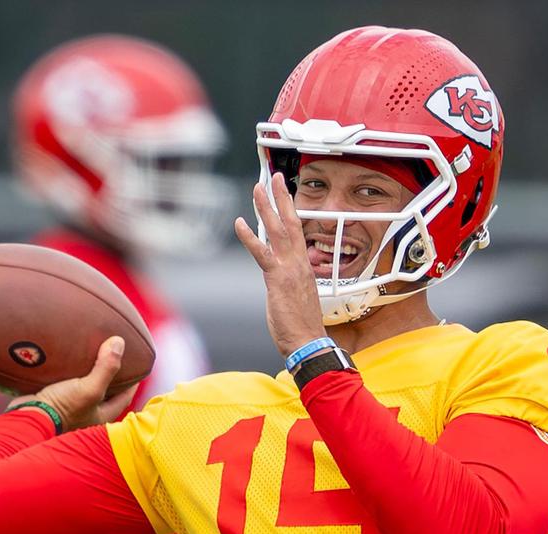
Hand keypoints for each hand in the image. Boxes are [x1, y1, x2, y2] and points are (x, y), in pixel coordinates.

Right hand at [10, 337, 137, 431]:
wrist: (25, 420)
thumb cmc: (61, 409)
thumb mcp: (89, 389)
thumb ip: (106, 368)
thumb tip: (119, 342)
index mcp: (101, 416)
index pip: (125, 396)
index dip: (132, 381)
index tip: (137, 363)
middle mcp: (86, 414)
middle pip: (104, 392)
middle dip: (109, 376)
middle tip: (113, 355)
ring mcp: (68, 409)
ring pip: (83, 387)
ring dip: (87, 372)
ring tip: (90, 353)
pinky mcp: (51, 401)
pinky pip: (64, 384)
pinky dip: (67, 373)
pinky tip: (65, 359)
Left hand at [234, 172, 325, 357]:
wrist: (308, 341)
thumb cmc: (302, 324)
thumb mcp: (296, 297)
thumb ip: (289, 282)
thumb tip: (282, 279)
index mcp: (304, 266)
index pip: (298, 231)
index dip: (291, 210)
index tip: (285, 193)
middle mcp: (299, 263)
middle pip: (290, 223)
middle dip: (281, 198)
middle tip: (274, 177)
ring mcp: (289, 269)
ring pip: (278, 231)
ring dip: (266, 208)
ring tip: (258, 188)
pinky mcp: (277, 279)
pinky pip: (262, 254)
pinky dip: (250, 237)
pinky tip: (239, 223)